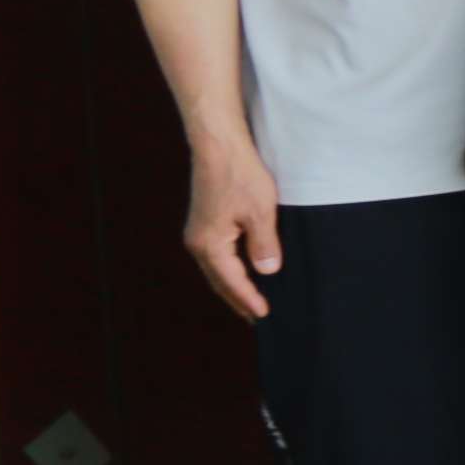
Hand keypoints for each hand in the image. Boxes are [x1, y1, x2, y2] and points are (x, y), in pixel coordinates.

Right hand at [179, 128, 284, 320]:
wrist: (219, 146)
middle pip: (219, 280)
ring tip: (249, 300)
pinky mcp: (204, 221)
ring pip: (216, 268)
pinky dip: (229, 268)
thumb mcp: (261, 212)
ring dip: (232, 285)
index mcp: (209, 244)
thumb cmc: (240, 176)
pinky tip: (241, 270)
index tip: (264, 316)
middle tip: (255, 318)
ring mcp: (198, 232)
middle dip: (237, 299)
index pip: (232, 281)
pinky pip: (217, 254)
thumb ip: (264, 244)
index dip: (248, 299)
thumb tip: (267, 272)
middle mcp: (198, 242)